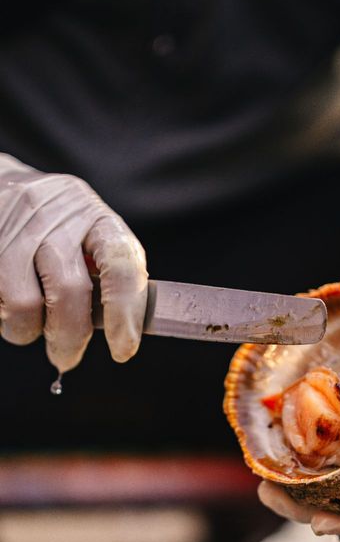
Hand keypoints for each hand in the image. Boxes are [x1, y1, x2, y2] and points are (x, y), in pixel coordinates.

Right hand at [0, 154, 147, 372]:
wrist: (1, 185)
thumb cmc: (58, 223)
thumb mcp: (91, 234)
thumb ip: (109, 275)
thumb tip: (123, 332)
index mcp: (95, 217)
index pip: (121, 265)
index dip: (125, 312)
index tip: (124, 349)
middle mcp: (55, 219)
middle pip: (69, 292)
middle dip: (71, 338)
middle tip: (67, 357)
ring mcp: (14, 232)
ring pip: (23, 306)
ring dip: (28, 331)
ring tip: (31, 327)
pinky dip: (4, 318)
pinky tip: (8, 308)